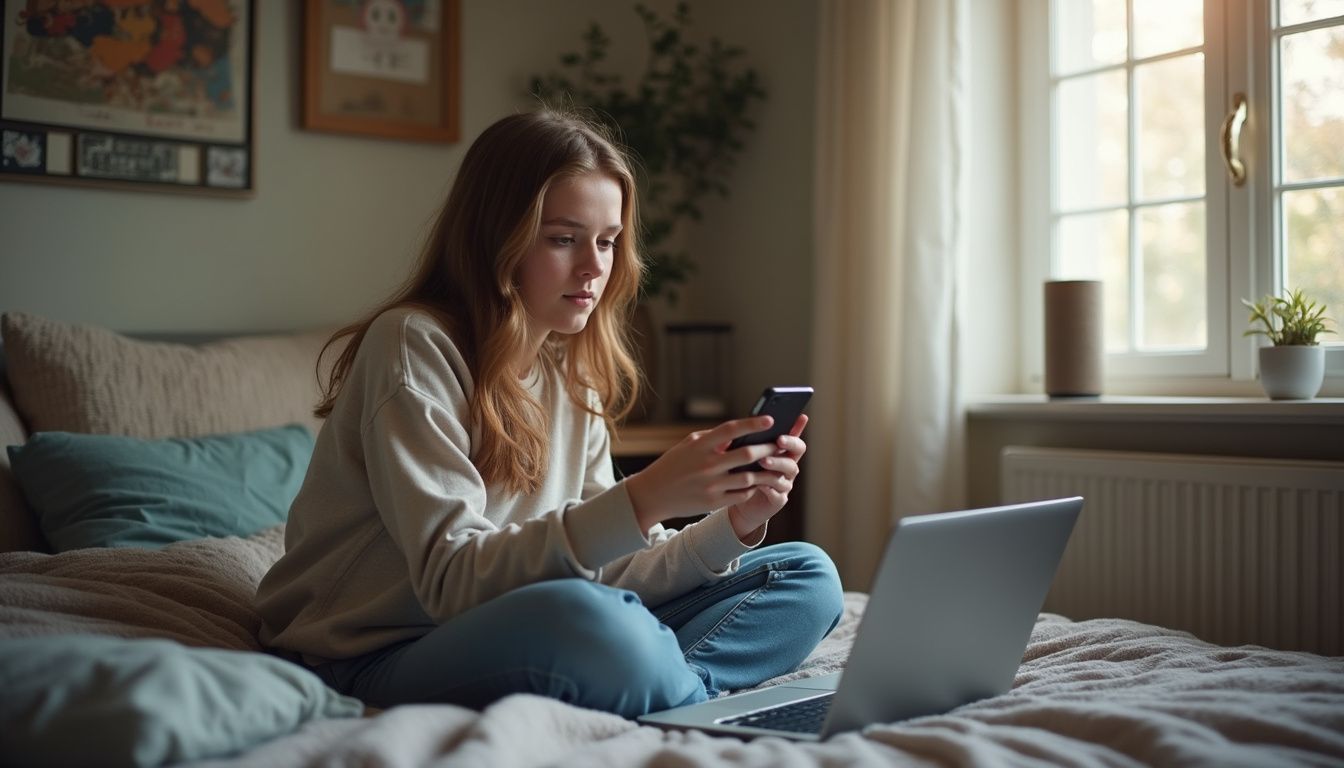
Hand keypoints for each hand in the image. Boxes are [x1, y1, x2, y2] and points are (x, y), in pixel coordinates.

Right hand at [624, 415, 793, 533]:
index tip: (770, 419)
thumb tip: (738, 434)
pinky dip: (752, 488)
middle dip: (767, 449)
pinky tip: (757, 483)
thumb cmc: (673, 465)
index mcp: (700, 445)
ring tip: (776, 466)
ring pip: (749, 477)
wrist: (652, 494)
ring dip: (766, 472)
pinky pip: (741, 495)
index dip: (752, 423)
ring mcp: (711, 485)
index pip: (731, 430)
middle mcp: (707, 464)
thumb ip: (712, 439)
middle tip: (779, 445)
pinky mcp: (713, 502)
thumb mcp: (688, 446)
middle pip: (747, 454)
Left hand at [726, 415, 807, 540]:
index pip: (795, 438)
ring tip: (763, 461)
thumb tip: (741, 424)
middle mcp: (787, 467)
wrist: (737, 501)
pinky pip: (777, 494)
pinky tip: (759, 483)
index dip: (798, 428)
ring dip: (776, 465)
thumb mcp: (743, 454)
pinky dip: (769, 488)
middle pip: (796, 453)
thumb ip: (748, 441)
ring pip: (787, 472)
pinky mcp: (778, 500)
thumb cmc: (741, 472)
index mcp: (782, 453)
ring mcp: (784, 484)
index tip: (799, 418)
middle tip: (778, 440)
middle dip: (789, 445)